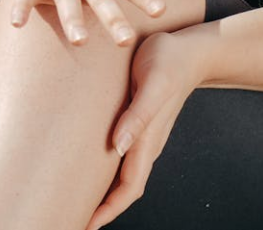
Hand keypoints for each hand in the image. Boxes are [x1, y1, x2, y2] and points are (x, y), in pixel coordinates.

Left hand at [86, 29, 202, 229]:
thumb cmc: (168, 60)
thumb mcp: (153, 82)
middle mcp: (146, 143)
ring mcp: (145, 135)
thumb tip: (118, 146)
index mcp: (149, 140)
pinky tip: (91, 165)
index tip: (86, 226)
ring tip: (76, 201)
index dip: (109, 210)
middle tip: (72, 220)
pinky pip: (124, 156)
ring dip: (104, 192)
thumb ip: (138, 114)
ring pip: (124, 175)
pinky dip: (108, 170)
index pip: (129, 188)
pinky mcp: (140, 122)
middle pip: (125, 188)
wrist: (191, 49)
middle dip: (103, 210)